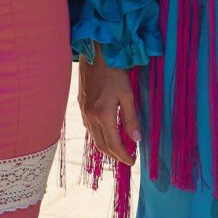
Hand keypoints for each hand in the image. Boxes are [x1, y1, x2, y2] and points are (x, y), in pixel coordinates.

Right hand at [78, 45, 139, 166]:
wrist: (94, 55)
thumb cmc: (113, 72)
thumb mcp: (127, 95)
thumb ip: (131, 119)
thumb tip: (136, 140)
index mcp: (103, 115)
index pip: (113, 144)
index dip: (123, 156)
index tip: (132, 161)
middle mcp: (90, 117)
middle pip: (102, 145)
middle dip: (115, 156)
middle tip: (127, 158)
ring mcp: (84, 112)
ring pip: (94, 138)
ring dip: (107, 148)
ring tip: (119, 150)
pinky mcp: (81, 107)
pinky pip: (90, 129)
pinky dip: (99, 137)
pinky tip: (108, 134)